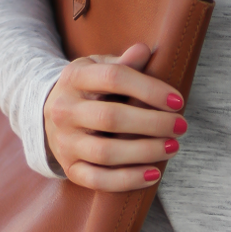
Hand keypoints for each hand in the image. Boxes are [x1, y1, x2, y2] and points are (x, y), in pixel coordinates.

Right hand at [44, 42, 187, 189]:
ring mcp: (64, 142)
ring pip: (106, 152)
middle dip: (153, 123)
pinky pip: (98, 180)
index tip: (177, 101)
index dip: (150, 89)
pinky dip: (128, 180)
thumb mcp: (99, 67)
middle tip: (181, 126)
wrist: (49, 114)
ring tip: (173, 147)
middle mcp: (64, 111)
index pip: (114, 78)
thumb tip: (143, 51)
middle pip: (111, 118)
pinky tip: (154, 174)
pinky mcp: (69, 168)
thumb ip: (123, 63)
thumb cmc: (88, 89)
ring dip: (145, 152)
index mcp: (74, 78)